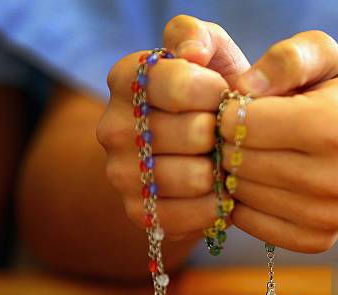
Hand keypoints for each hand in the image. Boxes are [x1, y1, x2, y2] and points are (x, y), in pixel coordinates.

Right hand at [96, 16, 248, 239]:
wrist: (204, 147)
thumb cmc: (214, 94)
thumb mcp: (210, 51)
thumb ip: (197, 35)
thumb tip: (190, 53)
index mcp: (126, 79)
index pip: (180, 84)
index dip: (217, 93)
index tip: (224, 95)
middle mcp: (111, 126)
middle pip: (194, 134)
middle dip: (224, 134)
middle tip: (226, 133)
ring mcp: (120, 174)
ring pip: (194, 177)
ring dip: (222, 170)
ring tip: (223, 160)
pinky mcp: (138, 212)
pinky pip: (189, 216)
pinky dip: (214, 206)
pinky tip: (218, 191)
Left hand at [218, 31, 337, 251]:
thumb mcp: (320, 55)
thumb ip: (284, 59)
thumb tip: (242, 89)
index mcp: (332, 127)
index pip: (242, 124)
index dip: (228, 112)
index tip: (240, 108)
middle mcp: (335, 178)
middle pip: (239, 162)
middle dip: (229, 143)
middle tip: (244, 133)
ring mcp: (328, 216)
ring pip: (240, 195)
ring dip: (235, 173)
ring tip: (255, 155)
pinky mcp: (317, 240)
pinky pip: (249, 223)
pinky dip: (244, 201)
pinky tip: (261, 181)